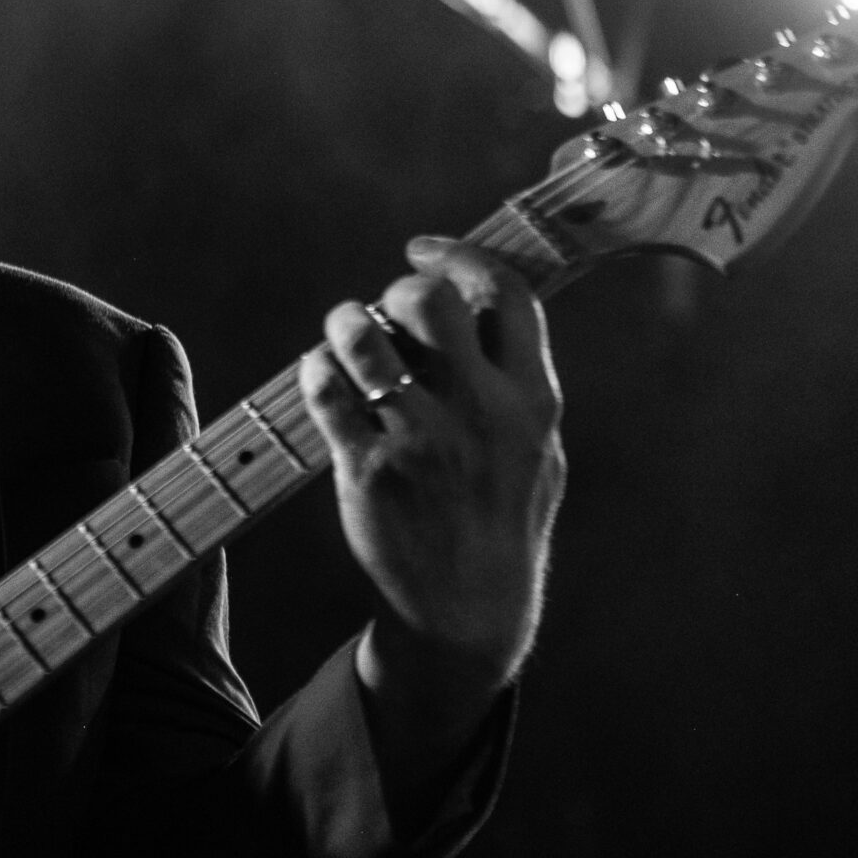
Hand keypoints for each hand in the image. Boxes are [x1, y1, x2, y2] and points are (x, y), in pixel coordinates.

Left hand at [300, 236, 565, 718]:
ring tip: (345, 338)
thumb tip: (482, 303)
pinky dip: (317, 370)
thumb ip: (518, 380)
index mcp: (533, 400)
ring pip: (364, 336)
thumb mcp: (541, 449)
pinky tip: (324, 379)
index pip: (506, 294)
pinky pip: (325, 388)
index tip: (423, 250)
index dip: (458, 256)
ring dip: (345, 322)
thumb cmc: (501, 518)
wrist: (467, 607)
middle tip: (385, 313)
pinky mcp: (368, 468)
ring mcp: (422, 439)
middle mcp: (480, 412)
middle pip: (428, 301)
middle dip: (397, 289)